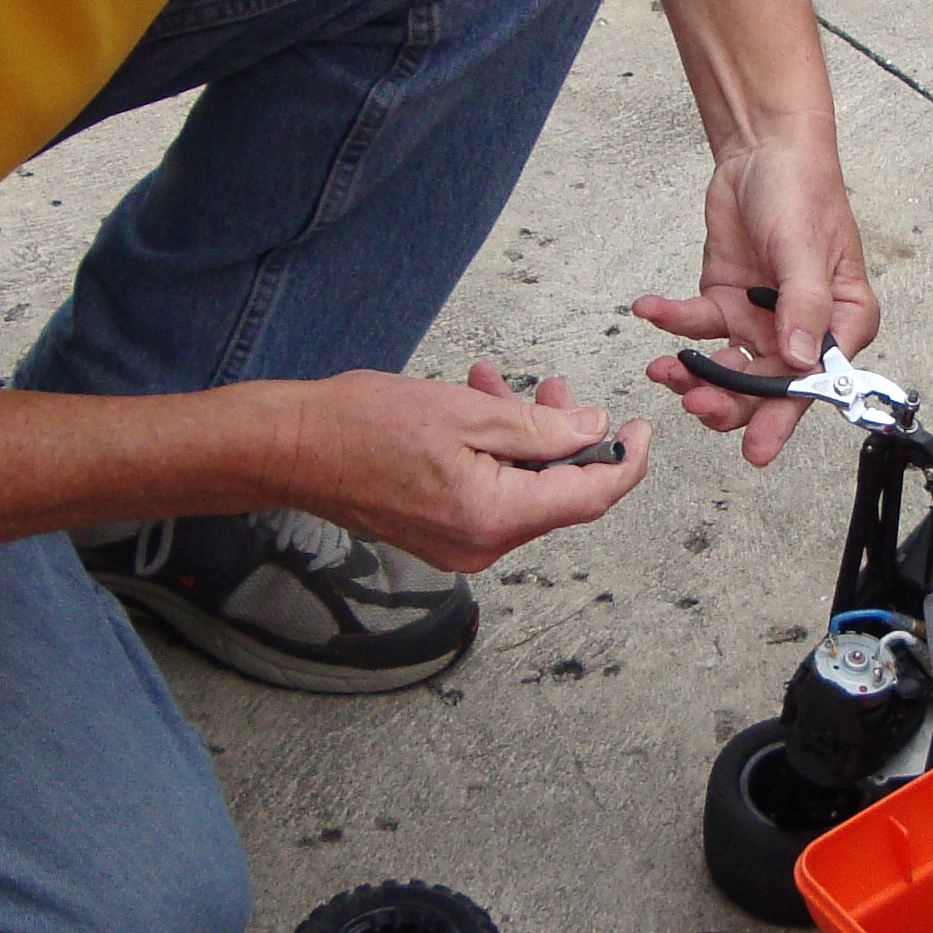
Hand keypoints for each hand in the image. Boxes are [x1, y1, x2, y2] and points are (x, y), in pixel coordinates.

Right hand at [277, 366, 648, 574]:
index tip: (642, 429)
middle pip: (556, 495)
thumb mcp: (467, 412)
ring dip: (525, 438)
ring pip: (523, 490)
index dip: (625, 462)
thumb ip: (540, 427)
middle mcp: (482, 545)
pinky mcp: (440, 534)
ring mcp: (460, 545)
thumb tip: (592, 429)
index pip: (589, 497)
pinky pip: (491, 494)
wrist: (291, 449)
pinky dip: (495, 454)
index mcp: (494, 518)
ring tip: (504, 387)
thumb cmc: (361, 426)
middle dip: (565, 437)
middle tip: (559, 388)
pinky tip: (478, 407)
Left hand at [632, 127, 880, 464]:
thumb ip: (803, 308)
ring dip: (694, 375)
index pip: (814, 383)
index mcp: (842, 324)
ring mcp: (760, 322)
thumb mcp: (805, 249)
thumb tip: (799, 363)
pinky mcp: (724, 304)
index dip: (783, 418)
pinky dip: (671, 323)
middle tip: (695, 401)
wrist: (763, 151)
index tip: (756, 448)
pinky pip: (695, 327)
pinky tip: (649, 310)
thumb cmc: (802, 192)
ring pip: (727, 370)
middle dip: (729, 402)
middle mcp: (802, 332)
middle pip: (766, 388)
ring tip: (664, 369)